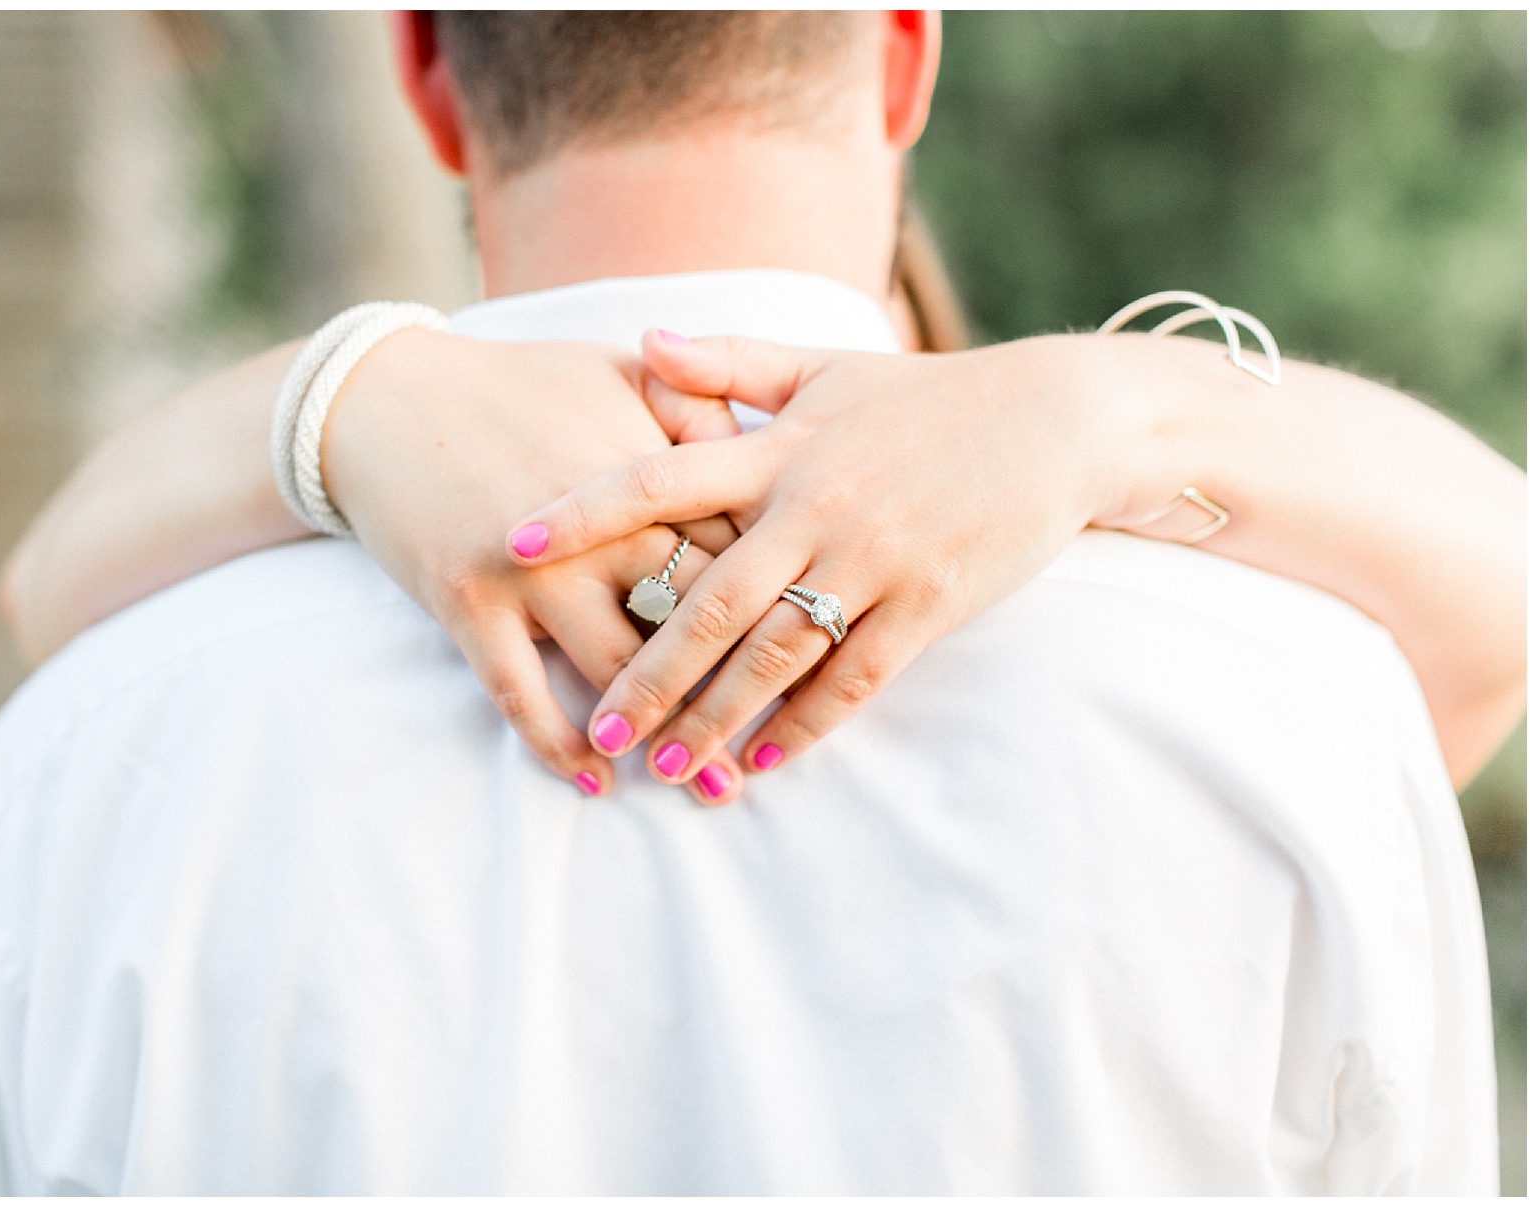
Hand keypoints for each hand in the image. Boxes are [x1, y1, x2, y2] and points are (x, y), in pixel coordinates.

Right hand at [324, 329, 744, 801]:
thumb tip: (762, 447)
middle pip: (693, 623)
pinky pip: (520, 694)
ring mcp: (532, 572)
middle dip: (743, 689)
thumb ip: (698, 405)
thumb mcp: (619, 370)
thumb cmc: (518, 384)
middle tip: (782, 747)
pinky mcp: (469, 604)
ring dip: (664, 734)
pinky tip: (596, 781)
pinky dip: (559, 744)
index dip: (786, 610)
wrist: (386, 397)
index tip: (824, 659)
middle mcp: (600, 530)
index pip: (740, 554)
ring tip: (706, 785)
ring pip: (618, 670)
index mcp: (648, 474)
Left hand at [507, 330, 1130, 787]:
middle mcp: (817, 505)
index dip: (588, 510)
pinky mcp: (929, 604)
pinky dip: (807, 725)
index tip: (518, 544)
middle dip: (648, 674)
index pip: (662, 478)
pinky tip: (767, 761)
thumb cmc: (928, 397)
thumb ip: (729, 366)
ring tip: (668, 770)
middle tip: (598, 731)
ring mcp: (875, 559)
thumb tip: (638, 345)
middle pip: (709, 602)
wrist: (1059, 420)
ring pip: (775, 656)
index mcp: (782, 448)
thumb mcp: (825, 367)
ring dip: (717, 719)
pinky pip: (856, 678)